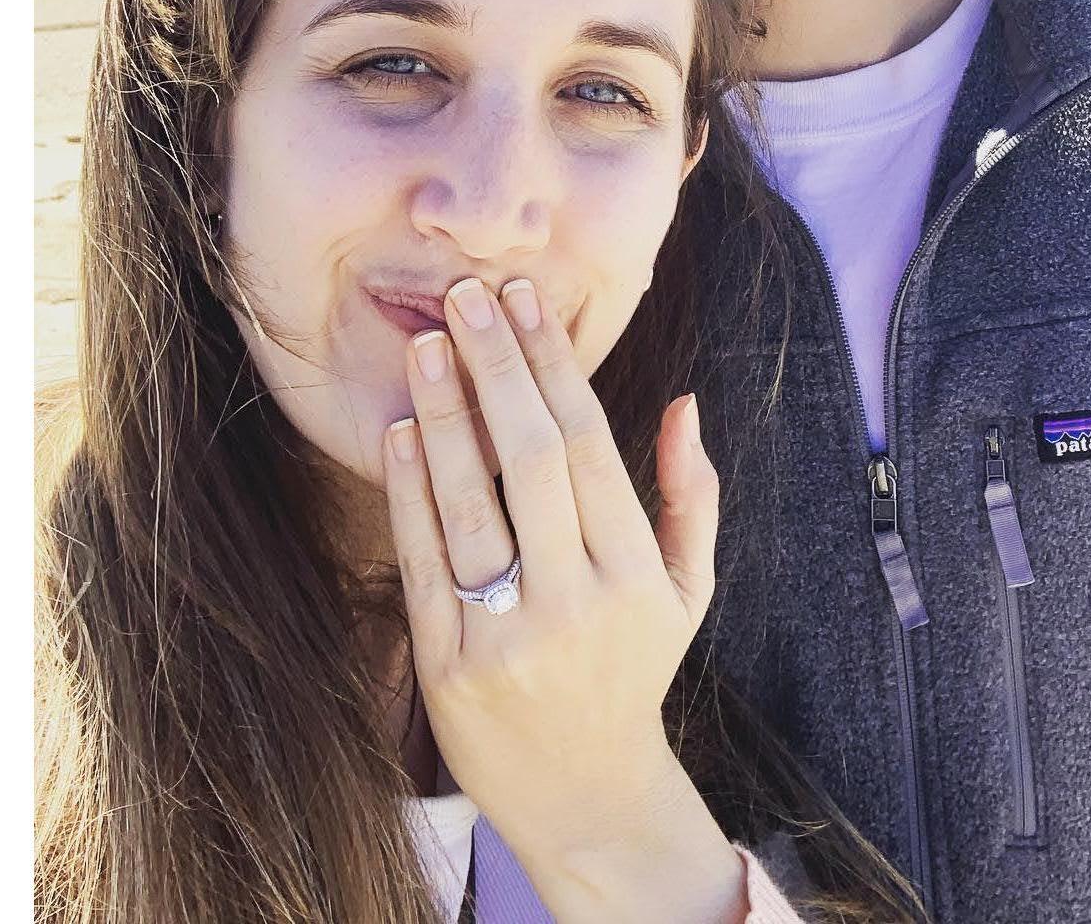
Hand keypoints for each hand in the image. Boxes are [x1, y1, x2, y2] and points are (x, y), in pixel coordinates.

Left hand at [382, 276, 743, 921]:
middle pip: (531, 457)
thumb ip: (689, 496)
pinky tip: (401, 431)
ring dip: (445, 413)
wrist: (585, 795)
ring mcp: (509, 634)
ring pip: (470, 502)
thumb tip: (684, 403)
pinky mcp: (448, 666)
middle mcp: (576, 598)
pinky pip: (425, 561)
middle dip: (498, 365)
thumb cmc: (636, 670)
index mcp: (635, 570)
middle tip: (467, 295)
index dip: (554, 363)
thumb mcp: (687, 589)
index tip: (527, 300)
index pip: (589, 443)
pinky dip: (409, 490)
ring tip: (428, 343)